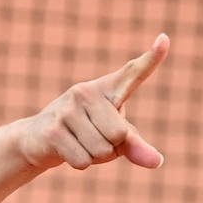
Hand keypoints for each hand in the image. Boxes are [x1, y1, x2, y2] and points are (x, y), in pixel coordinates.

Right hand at [19, 34, 169, 171]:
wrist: (37, 140)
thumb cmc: (86, 135)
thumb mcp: (115, 140)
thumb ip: (136, 146)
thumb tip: (157, 161)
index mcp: (107, 89)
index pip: (133, 72)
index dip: (152, 58)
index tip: (165, 39)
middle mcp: (86, 92)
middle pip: (119, 134)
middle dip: (111, 149)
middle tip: (93, 139)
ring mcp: (68, 108)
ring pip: (101, 150)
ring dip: (94, 157)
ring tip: (79, 143)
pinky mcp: (53, 129)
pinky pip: (83, 160)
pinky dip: (80, 163)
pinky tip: (67, 150)